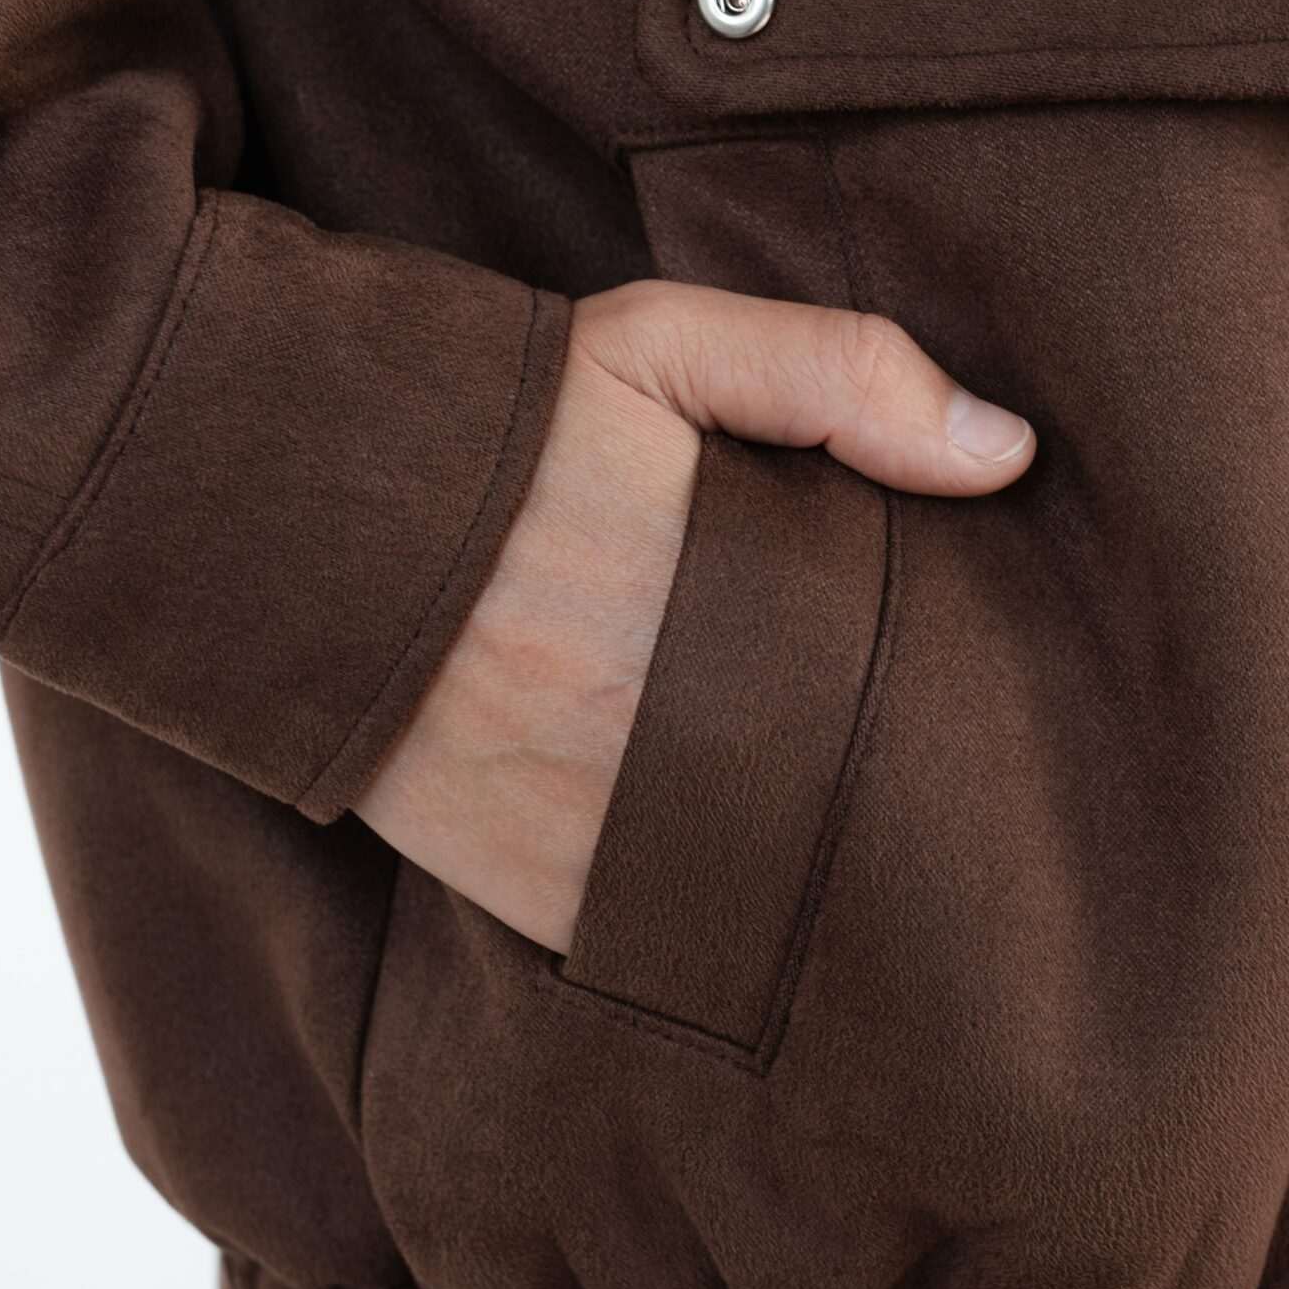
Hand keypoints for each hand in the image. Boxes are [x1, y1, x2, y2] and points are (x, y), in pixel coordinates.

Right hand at [354, 279, 1034, 950]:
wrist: (278, 502)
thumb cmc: (492, 415)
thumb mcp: (663, 342)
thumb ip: (841, 374)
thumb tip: (1010, 454)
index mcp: (722, 606)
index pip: (902, 696)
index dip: (967, 722)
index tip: (1005, 728)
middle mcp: (662, 742)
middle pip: (850, 820)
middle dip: (910, 819)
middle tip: (976, 825)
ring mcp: (589, 835)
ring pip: (765, 902)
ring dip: (820, 887)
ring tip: (878, 870)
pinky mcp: (526, 890)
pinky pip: (657, 946)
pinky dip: (710, 930)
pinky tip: (753, 897)